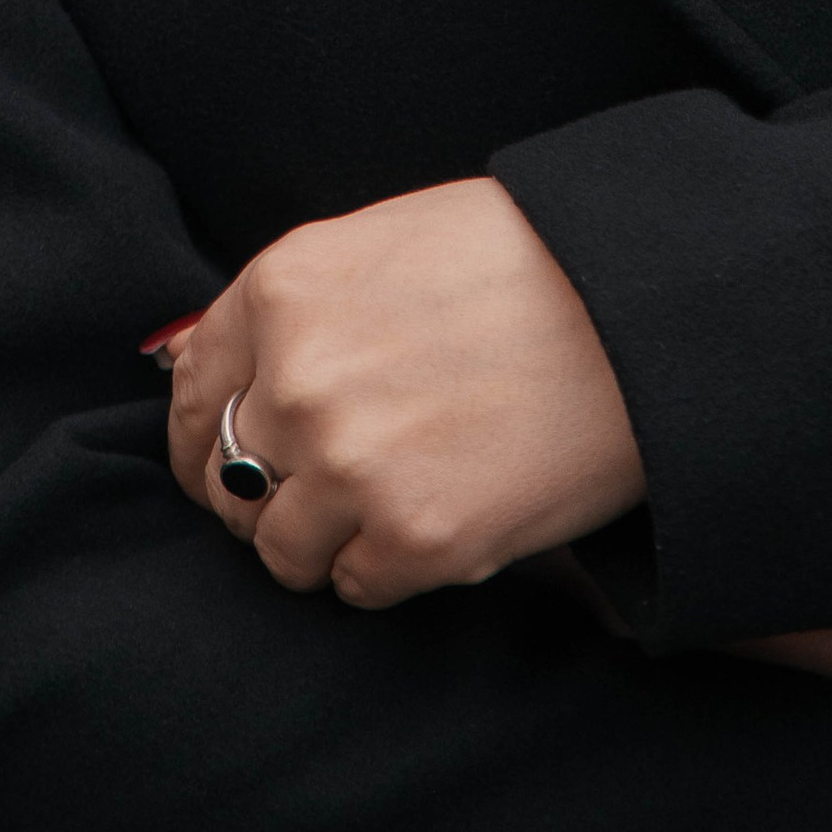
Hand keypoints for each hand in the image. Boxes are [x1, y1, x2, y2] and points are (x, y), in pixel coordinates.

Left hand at [162, 176, 643, 604]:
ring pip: (282, 549)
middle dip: (267, 491)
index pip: (192, 392)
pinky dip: (386, 565)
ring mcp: (351, 465)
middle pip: (230, 480)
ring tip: (390, 501)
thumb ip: (293, 309)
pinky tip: (439, 513)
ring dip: (324, 538)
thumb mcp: (380, 245)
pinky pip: (356, 585)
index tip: (221, 461)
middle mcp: (297, 380)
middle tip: (323, 489)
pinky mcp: (416, 539)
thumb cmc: (519, 258)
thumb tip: (205, 368)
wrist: (639, 304)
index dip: (202, 437)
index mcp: (283, 289)